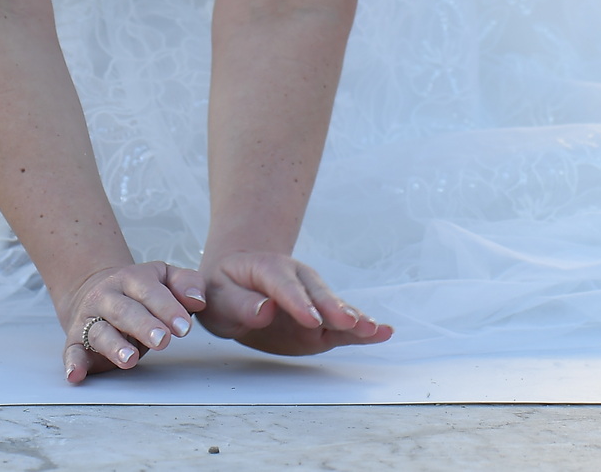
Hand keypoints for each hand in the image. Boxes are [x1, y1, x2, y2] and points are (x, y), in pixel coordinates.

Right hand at [60, 261, 208, 384]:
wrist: (96, 289)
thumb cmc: (140, 291)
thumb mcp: (165, 278)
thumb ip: (186, 283)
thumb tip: (198, 300)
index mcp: (131, 279)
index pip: (149, 291)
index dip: (168, 309)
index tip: (184, 328)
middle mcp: (107, 297)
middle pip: (124, 311)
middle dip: (143, 326)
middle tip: (162, 340)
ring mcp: (90, 319)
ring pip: (100, 331)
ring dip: (114, 346)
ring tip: (130, 359)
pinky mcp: (76, 340)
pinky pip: (72, 351)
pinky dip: (72, 363)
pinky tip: (76, 375)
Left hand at [196, 250, 391, 355]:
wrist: (236, 283)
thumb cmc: (223, 290)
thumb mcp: (216, 296)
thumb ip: (239, 304)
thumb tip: (265, 311)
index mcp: (266, 268)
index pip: (283, 285)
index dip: (297, 302)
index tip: (310, 319)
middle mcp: (296, 279)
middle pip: (316, 293)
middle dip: (332, 308)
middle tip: (348, 321)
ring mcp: (312, 300)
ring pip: (334, 307)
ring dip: (353, 318)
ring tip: (373, 329)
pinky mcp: (320, 321)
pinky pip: (341, 325)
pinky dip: (362, 330)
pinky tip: (383, 332)